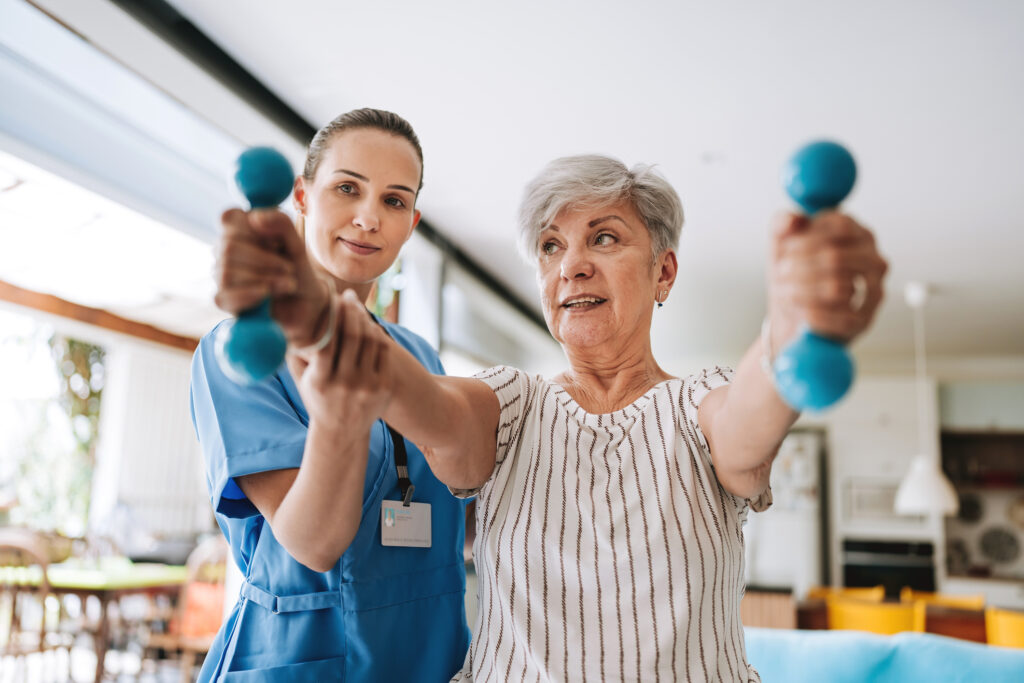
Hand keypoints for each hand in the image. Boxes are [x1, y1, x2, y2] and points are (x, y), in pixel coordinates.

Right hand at [214, 209, 328, 345]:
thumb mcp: (296, 244)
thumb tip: (254, 218)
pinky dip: (249, 294)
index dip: (254, 229)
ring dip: (264, 279)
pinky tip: (266, 295)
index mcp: (239, 230)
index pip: (229, 217)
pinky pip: (224, 296)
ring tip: (287, 284)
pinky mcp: (223, 300)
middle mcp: (224, 250)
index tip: (277, 242)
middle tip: (289, 268)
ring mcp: (221, 275)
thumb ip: (281, 224)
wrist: (305, 304)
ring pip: (227, 271)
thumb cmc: (297, 270)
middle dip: (265, 259)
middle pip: (229, 247)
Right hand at [286, 290, 393, 432]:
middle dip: (351, 310)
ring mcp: (367, 387)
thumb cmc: (318, 398)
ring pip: (370, 341)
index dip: (331, 317)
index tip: (332, 300)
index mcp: (320, 381)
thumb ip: (295, 353)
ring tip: (358, 308)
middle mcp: (344, 385)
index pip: (327, 341)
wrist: (342, 432)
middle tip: (349, 295)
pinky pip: (383, 352)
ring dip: (365, 319)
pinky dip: (377, 335)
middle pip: (352, 336)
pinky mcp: (383, 388)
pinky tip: (369, 326)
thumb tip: (286, 320)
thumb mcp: (301, 380)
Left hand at [768, 210, 887, 345]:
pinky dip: (811, 314)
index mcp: (858, 233)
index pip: (840, 225)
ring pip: (837, 288)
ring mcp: (874, 291)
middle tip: (780, 272)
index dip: (806, 238)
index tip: (786, 249)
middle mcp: (874, 260)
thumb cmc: (793, 271)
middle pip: (835, 257)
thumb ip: (783, 223)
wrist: (794, 312)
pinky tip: (797, 310)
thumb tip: (793, 220)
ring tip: (783, 291)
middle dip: (799, 266)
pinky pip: (840, 318)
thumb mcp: (781, 242)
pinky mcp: (865, 320)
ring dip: (800, 290)